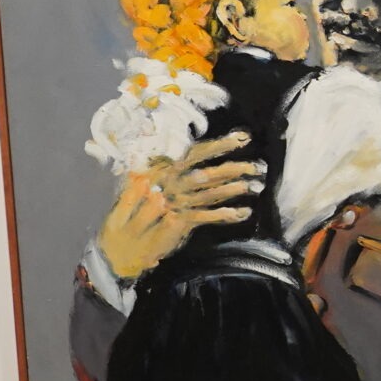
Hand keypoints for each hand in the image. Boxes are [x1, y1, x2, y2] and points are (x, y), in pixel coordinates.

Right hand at [95, 132, 259, 281]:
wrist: (121, 243)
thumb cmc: (139, 211)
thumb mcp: (153, 186)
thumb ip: (173, 171)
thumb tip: (188, 153)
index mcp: (164, 169)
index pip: (195, 153)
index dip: (219, 144)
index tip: (243, 137)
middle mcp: (167, 183)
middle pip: (204, 172)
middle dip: (231, 168)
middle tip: (258, 166)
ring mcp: (171, 203)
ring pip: (207, 193)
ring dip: (232, 189)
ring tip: (254, 185)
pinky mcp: (175, 222)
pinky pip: (204, 216)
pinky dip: (224, 214)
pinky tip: (242, 212)